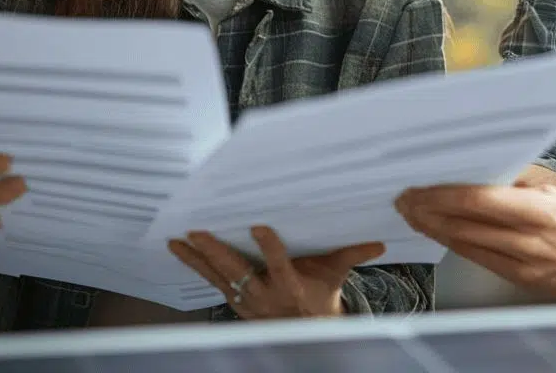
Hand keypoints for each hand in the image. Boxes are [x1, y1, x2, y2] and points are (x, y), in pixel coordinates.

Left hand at [168, 226, 384, 318]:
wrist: (304, 330)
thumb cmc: (320, 296)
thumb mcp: (336, 276)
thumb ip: (352, 255)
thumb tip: (379, 244)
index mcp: (291, 287)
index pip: (280, 267)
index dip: (269, 248)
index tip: (259, 226)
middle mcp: (264, 296)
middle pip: (238, 274)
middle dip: (217, 253)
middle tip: (199, 232)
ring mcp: (245, 300)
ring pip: (218, 278)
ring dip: (197, 259)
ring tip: (177, 240)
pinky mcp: (234, 300)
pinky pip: (211, 281)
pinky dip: (195, 266)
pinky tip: (180, 250)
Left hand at [395, 181, 555, 301]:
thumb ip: (520, 180)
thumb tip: (482, 168)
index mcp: (539, 211)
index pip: (479, 200)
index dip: (443, 194)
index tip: (420, 186)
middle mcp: (527, 240)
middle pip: (464, 224)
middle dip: (428, 211)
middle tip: (404, 199)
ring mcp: (520, 263)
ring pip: (464, 244)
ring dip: (434, 228)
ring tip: (412, 214)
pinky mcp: (517, 278)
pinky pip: (477, 257)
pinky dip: (453, 243)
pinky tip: (439, 232)